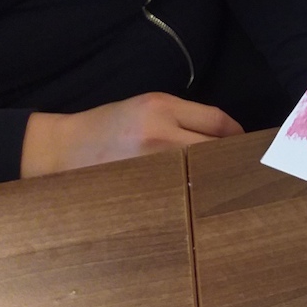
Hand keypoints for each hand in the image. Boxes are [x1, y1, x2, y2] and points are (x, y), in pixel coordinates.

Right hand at [20, 93, 243, 177]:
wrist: (61, 150)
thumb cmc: (107, 126)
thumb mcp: (145, 107)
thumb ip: (184, 116)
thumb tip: (225, 135)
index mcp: (161, 108)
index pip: (219, 121)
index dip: (238, 134)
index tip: (245, 144)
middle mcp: (160, 135)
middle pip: (217, 149)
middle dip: (232, 159)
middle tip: (244, 168)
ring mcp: (153, 164)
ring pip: (204, 173)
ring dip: (218, 179)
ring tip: (227, 185)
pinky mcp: (145, 188)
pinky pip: (182, 192)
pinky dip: (194, 194)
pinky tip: (200, 199)